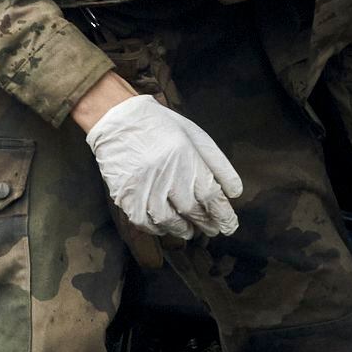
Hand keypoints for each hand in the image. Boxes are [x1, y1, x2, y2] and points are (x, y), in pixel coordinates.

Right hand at [81, 94, 242, 240]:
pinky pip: (144, 222)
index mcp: (185, 158)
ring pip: (168, 220)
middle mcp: (165, 175)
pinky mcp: (125, 195)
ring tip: (191, 231)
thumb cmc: (161, 126)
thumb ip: (217, 164)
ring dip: (183, 230)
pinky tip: (166, 227)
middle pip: (192, 210)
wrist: (117, 120)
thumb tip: (234, 192)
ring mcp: (143, 187)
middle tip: (213, 230)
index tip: (230, 226)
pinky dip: (158, 229)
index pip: (210, 195)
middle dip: (206, 223)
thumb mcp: (195, 136)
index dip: (223, 215)